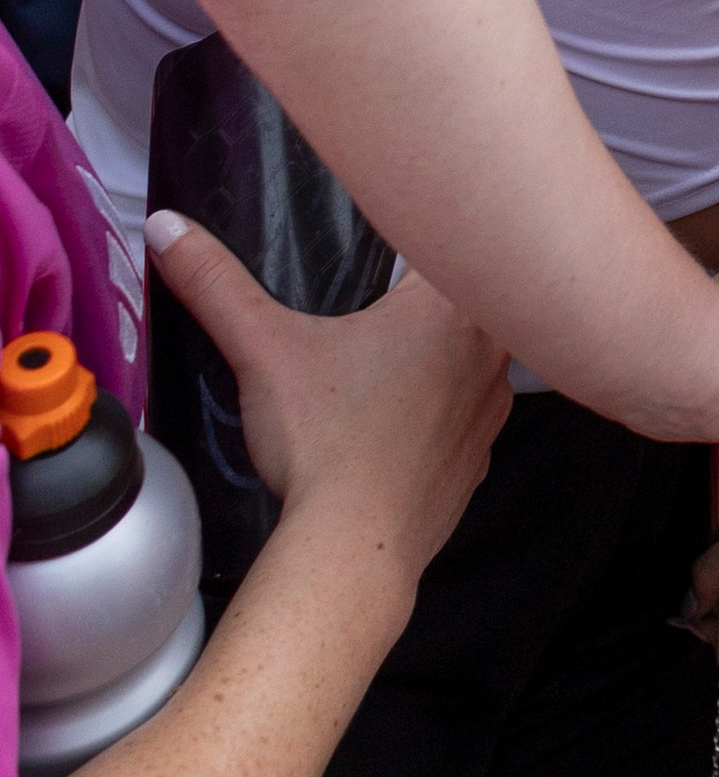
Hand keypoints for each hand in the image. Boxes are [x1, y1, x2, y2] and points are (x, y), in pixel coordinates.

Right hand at [143, 209, 509, 589]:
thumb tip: (168, 229)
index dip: (419, 232)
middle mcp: (490, 350)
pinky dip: (441, 411)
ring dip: (443, 351)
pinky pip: (468, 413)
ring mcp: (492, 408)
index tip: (390, 243)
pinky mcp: (481, 456)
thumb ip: (216, 283)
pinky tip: (397, 417)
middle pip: (470, 294)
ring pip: (478, 355)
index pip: (448, 242)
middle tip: (384, 294)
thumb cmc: (323, 442)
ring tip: (387, 356)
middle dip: (430, 291)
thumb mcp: (262, 349)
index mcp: (449, 307)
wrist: (355, 547)